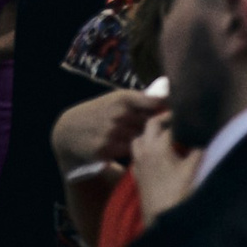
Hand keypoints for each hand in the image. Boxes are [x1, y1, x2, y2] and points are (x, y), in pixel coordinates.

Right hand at [52, 88, 168, 173]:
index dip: (170, 108)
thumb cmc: (101, 111)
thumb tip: (170, 96)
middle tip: (163, 128)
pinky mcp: (105, 150)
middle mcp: (118, 114)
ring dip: (147, 139)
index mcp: (124, 98)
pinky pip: (131, 151)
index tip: (178, 112)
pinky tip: (130, 146)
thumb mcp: (117, 98)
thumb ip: (142, 98)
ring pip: (143, 138)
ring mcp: (111, 133)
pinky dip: (134, 150)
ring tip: (145, 138)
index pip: (157, 102)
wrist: (68, 131)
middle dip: (159, 126)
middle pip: (153, 123)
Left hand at [129, 112, 200, 224]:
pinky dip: (145, 148)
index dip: (182, 117)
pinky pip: (136, 154)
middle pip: (150, 125)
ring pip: (139, 138)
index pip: (169, 123)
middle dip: (164, 119)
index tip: (192, 114)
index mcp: (158, 146)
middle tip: (179, 119)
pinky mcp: (137, 174)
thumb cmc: (178, 192)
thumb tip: (206, 134)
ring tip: (166, 134)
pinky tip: (157, 154)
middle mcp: (145, 151)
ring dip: (150, 133)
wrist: (160, 217)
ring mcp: (138, 163)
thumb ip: (200, 148)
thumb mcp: (194, 168)